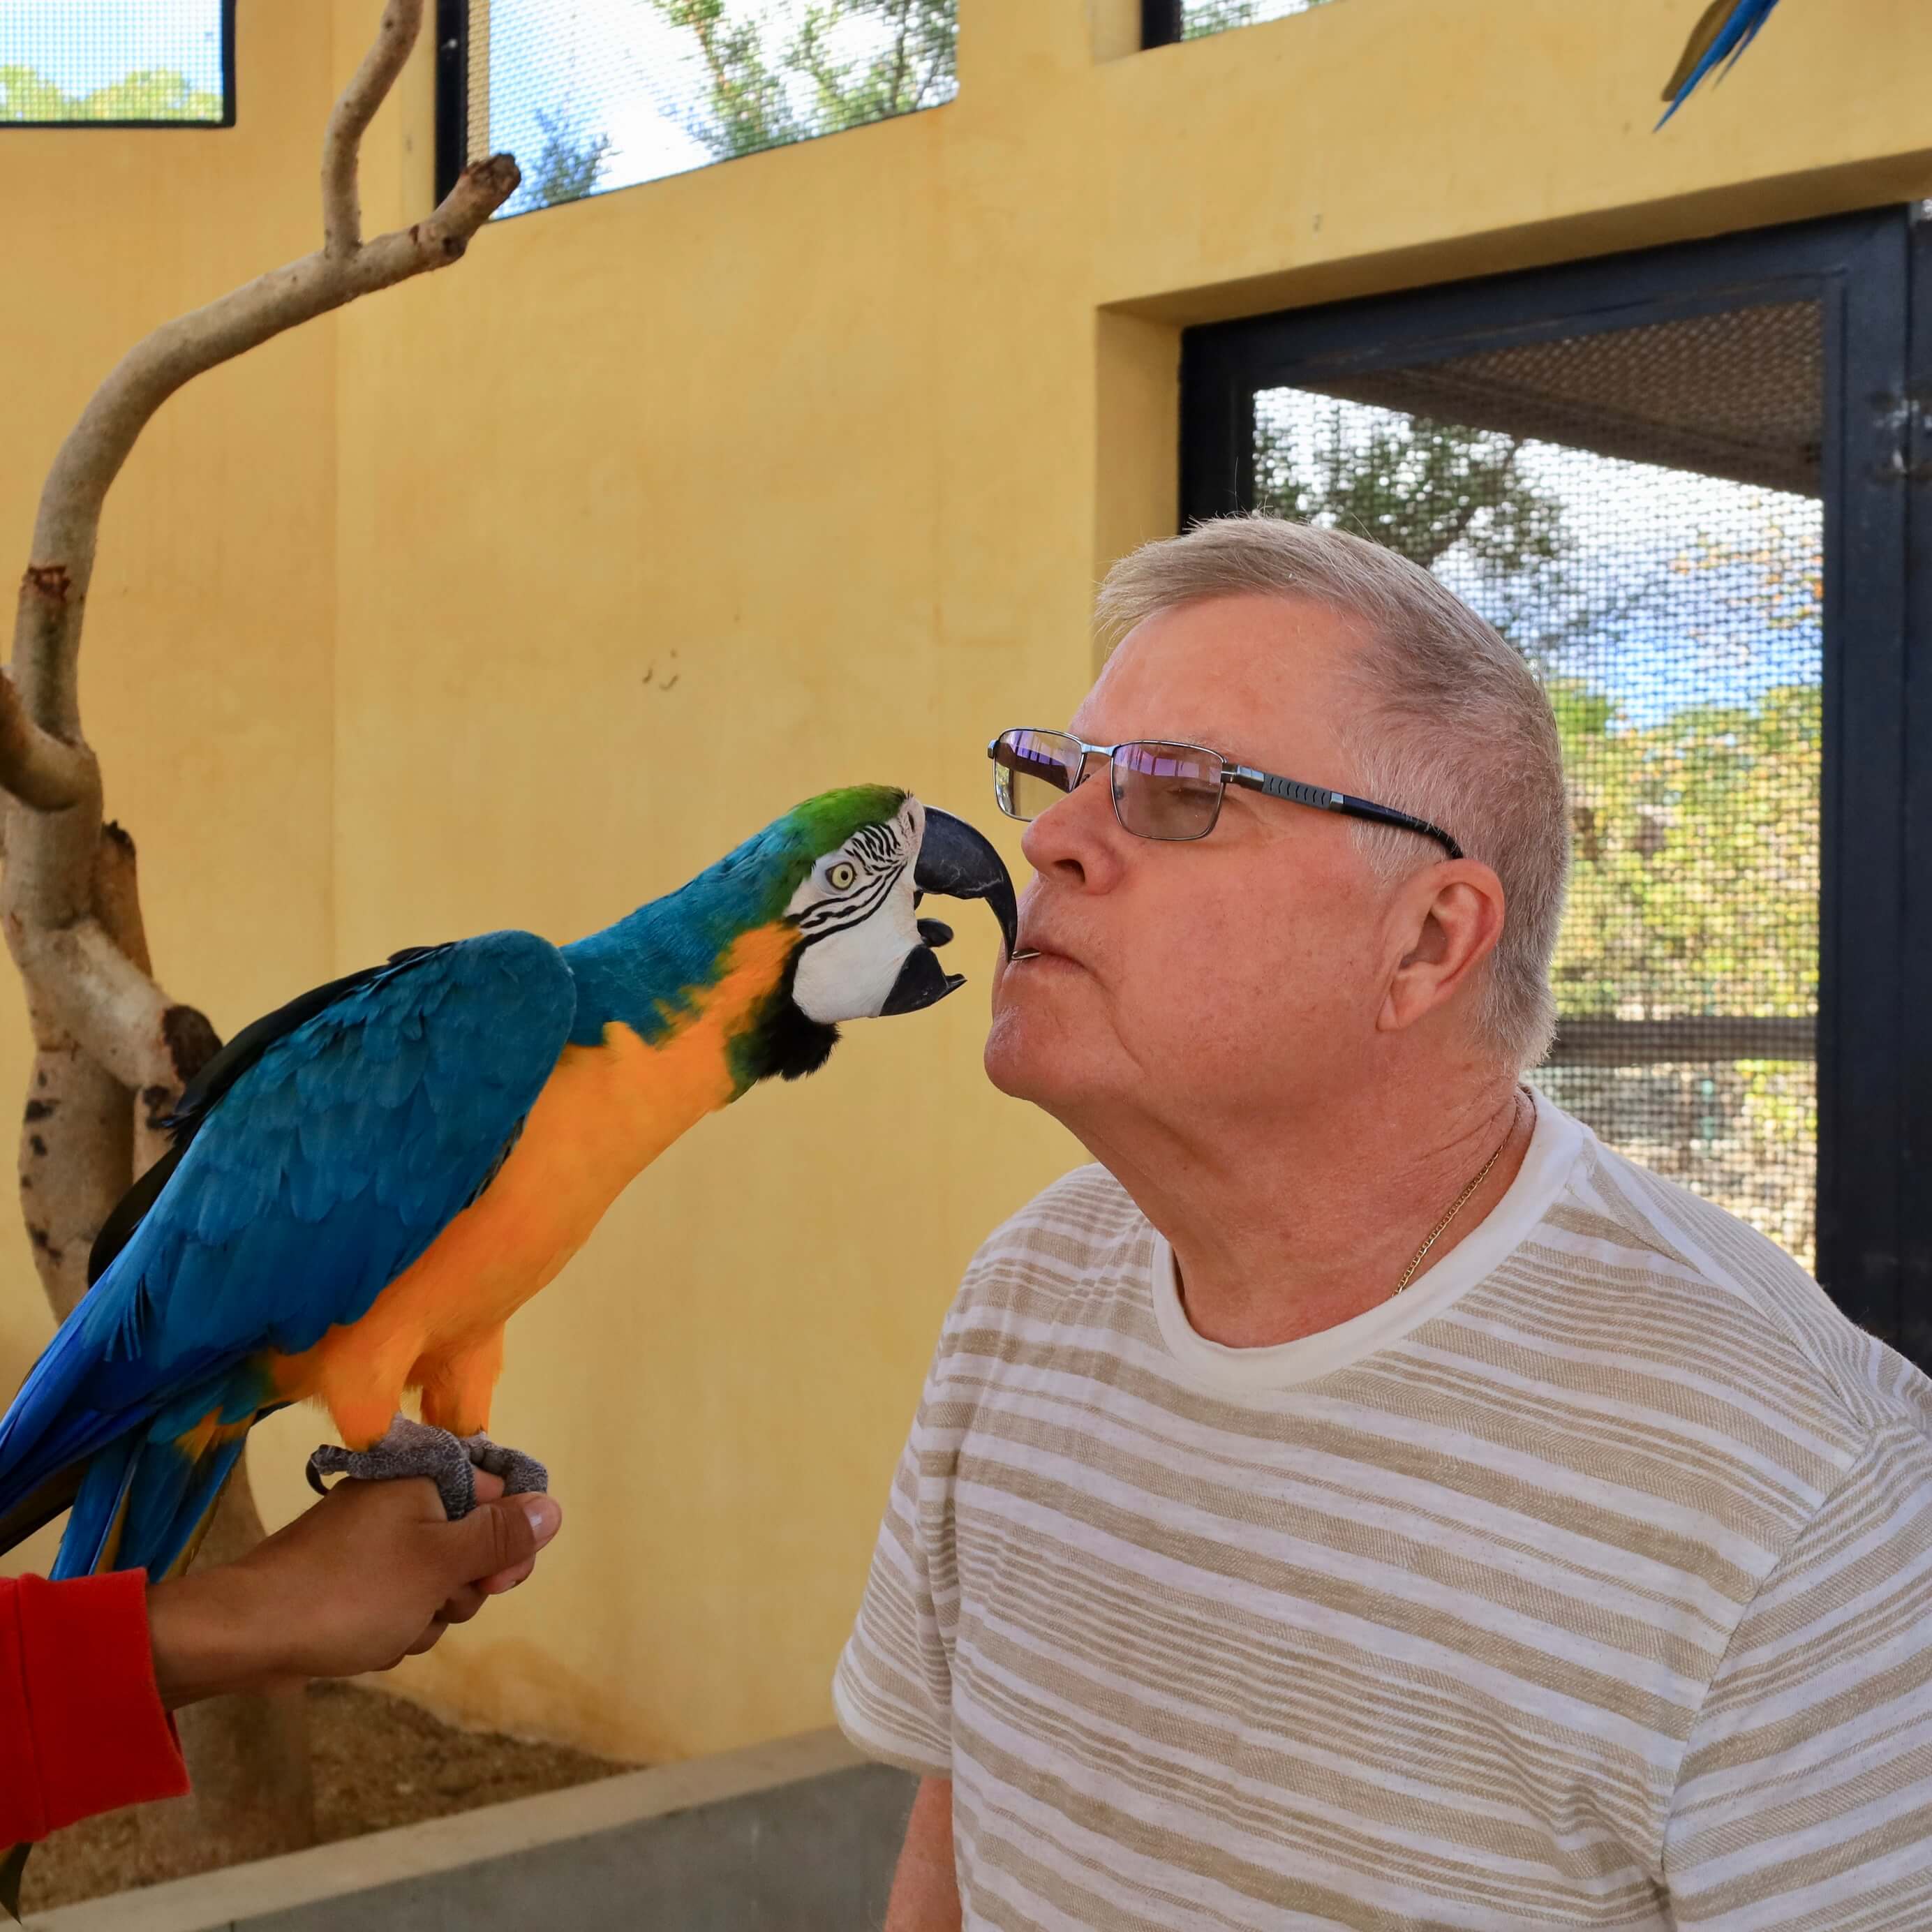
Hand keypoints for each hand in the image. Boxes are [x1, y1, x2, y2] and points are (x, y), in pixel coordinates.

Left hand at [144, 1472, 562, 1708]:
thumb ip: (500, 1536)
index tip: (495, 1582)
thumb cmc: (351, 1592)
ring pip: (438, 1584)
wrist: (245, 1634)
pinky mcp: (351, 1580)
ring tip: (389, 1628)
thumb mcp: (440, 1565)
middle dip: (460, 1589)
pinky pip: (401, 1602)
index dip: (507, 1544)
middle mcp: (401, 1500)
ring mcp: (373, 1542)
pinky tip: (368, 1642)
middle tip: (433, 1605)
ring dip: (426, 1616)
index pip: (499, 1496)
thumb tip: (552, 1505)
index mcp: (423, 1478)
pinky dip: (394, 1626)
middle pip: (471, 1546)